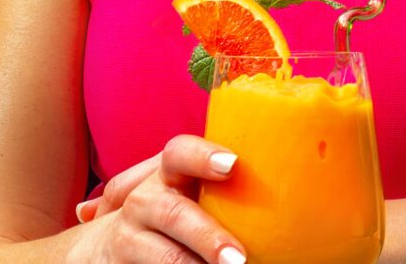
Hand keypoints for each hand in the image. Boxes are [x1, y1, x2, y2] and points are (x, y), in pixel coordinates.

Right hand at [66, 135, 245, 263]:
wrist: (107, 248)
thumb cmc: (171, 217)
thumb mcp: (187, 195)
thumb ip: (223, 192)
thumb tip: (299, 201)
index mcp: (168, 174)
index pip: (179, 152)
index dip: (203, 156)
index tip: (233, 165)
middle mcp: (145, 201)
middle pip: (172, 211)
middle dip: (207, 235)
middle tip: (239, 258)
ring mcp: (129, 237)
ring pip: (163, 254)